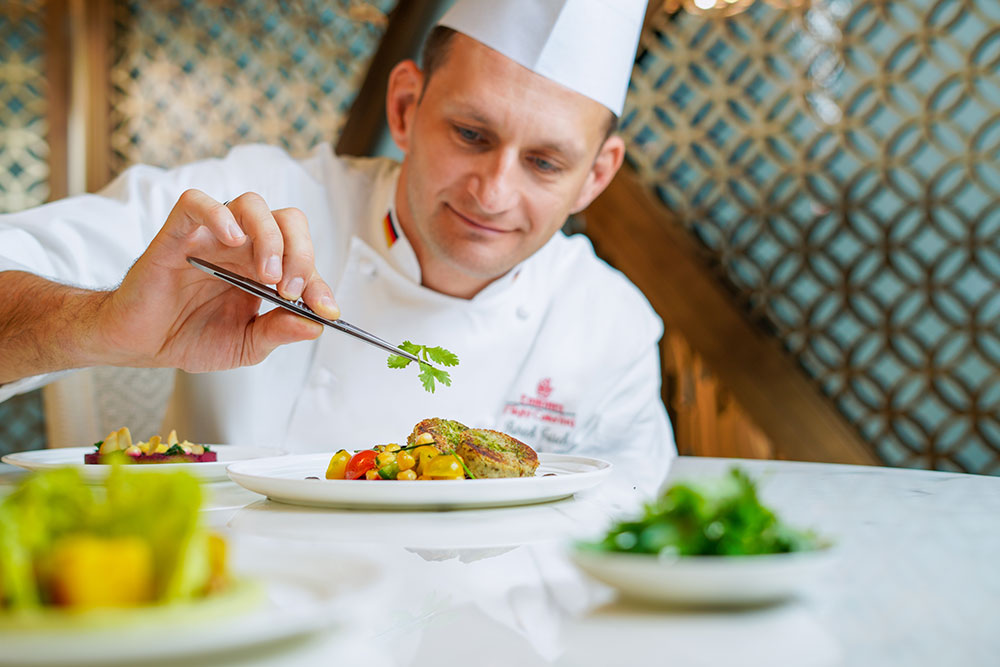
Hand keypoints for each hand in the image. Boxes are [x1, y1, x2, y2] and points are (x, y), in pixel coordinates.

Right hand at [96, 189, 338, 371]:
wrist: (142, 343)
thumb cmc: (191, 336)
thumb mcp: (245, 344)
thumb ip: (278, 332)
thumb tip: (315, 326)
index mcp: (264, 267)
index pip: (303, 258)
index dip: (319, 283)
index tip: (327, 311)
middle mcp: (243, 246)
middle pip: (287, 220)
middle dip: (301, 252)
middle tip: (291, 290)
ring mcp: (211, 237)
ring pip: (250, 204)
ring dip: (269, 236)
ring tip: (267, 274)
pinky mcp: (177, 235)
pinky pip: (196, 203)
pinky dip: (218, 213)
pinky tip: (231, 239)